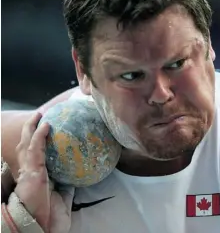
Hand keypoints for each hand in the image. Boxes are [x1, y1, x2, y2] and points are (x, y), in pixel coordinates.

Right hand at [14, 112, 73, 232]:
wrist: (41, 228)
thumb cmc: (49, 217)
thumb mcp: (62, 197)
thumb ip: (67, 186)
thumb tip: (77, 176)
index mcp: (33, 176)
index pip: (32, 154)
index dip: (34, 142)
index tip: (43, 131)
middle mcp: (27, 170)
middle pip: (25, 145)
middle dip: (29, 130)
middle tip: (38, 117)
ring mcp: (28, 170)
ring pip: (27, 142)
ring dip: (32, 127)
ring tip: (39, 115)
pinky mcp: (32, 170)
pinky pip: (36, 148)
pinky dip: (39, 135)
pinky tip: (46, 124)